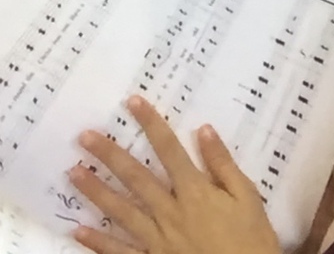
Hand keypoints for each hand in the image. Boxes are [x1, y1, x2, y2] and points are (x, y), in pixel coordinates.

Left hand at [68, 96, 280, 253]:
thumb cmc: (251, 241)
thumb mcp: (248, 199)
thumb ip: (224, 165)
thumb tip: (205, 130)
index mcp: (195, 191)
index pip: (168, 149)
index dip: (150, 123)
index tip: (132, 102)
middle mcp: (171, 211)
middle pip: (135, 177)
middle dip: (109, 155)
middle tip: (84, 136)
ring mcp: (158, 240)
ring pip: (121, 211)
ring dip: (96, 191)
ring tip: (73, 172)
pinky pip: (120, 253)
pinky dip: (98, 243)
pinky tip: (79, 231)